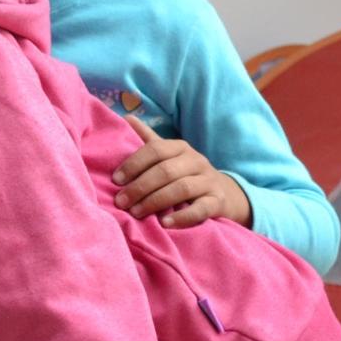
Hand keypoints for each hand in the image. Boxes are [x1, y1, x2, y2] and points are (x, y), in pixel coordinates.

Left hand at [112, 115, 249, 227]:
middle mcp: (196, 161)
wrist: (224, 193)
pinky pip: (201, 209)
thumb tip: (126, 117)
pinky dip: (182, 216)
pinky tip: (164, 223)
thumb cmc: (185, 173)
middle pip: (166, 171)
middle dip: (140, 187)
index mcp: (180, 147)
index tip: (116, 180)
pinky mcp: (218, 202)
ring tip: (136, 212)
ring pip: (182, 189)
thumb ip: (149, 139)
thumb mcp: (169, 155)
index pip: (155, 150)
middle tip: (121, 202)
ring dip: (155, 201)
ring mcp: (209, 181)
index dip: (134, 164)